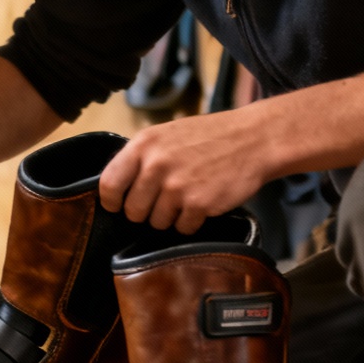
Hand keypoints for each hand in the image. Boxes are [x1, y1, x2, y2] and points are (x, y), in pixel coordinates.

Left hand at [98, 110, 273, 232]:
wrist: (254, 139)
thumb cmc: (208, 137)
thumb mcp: (166, 134)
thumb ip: (140, 158)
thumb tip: (115, 188)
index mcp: (144, 144)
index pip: (109, 183)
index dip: (111, 201)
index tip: (118, 206)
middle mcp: (156, 165)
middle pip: (133, 210)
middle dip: (145, 213)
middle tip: (163, 202)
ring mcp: (177, 186)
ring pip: (156, 222)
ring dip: (170, 218)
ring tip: (186, 198)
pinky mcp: (199, 204)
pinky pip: (182, 228)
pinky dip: (191, 222)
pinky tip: (202, 204)